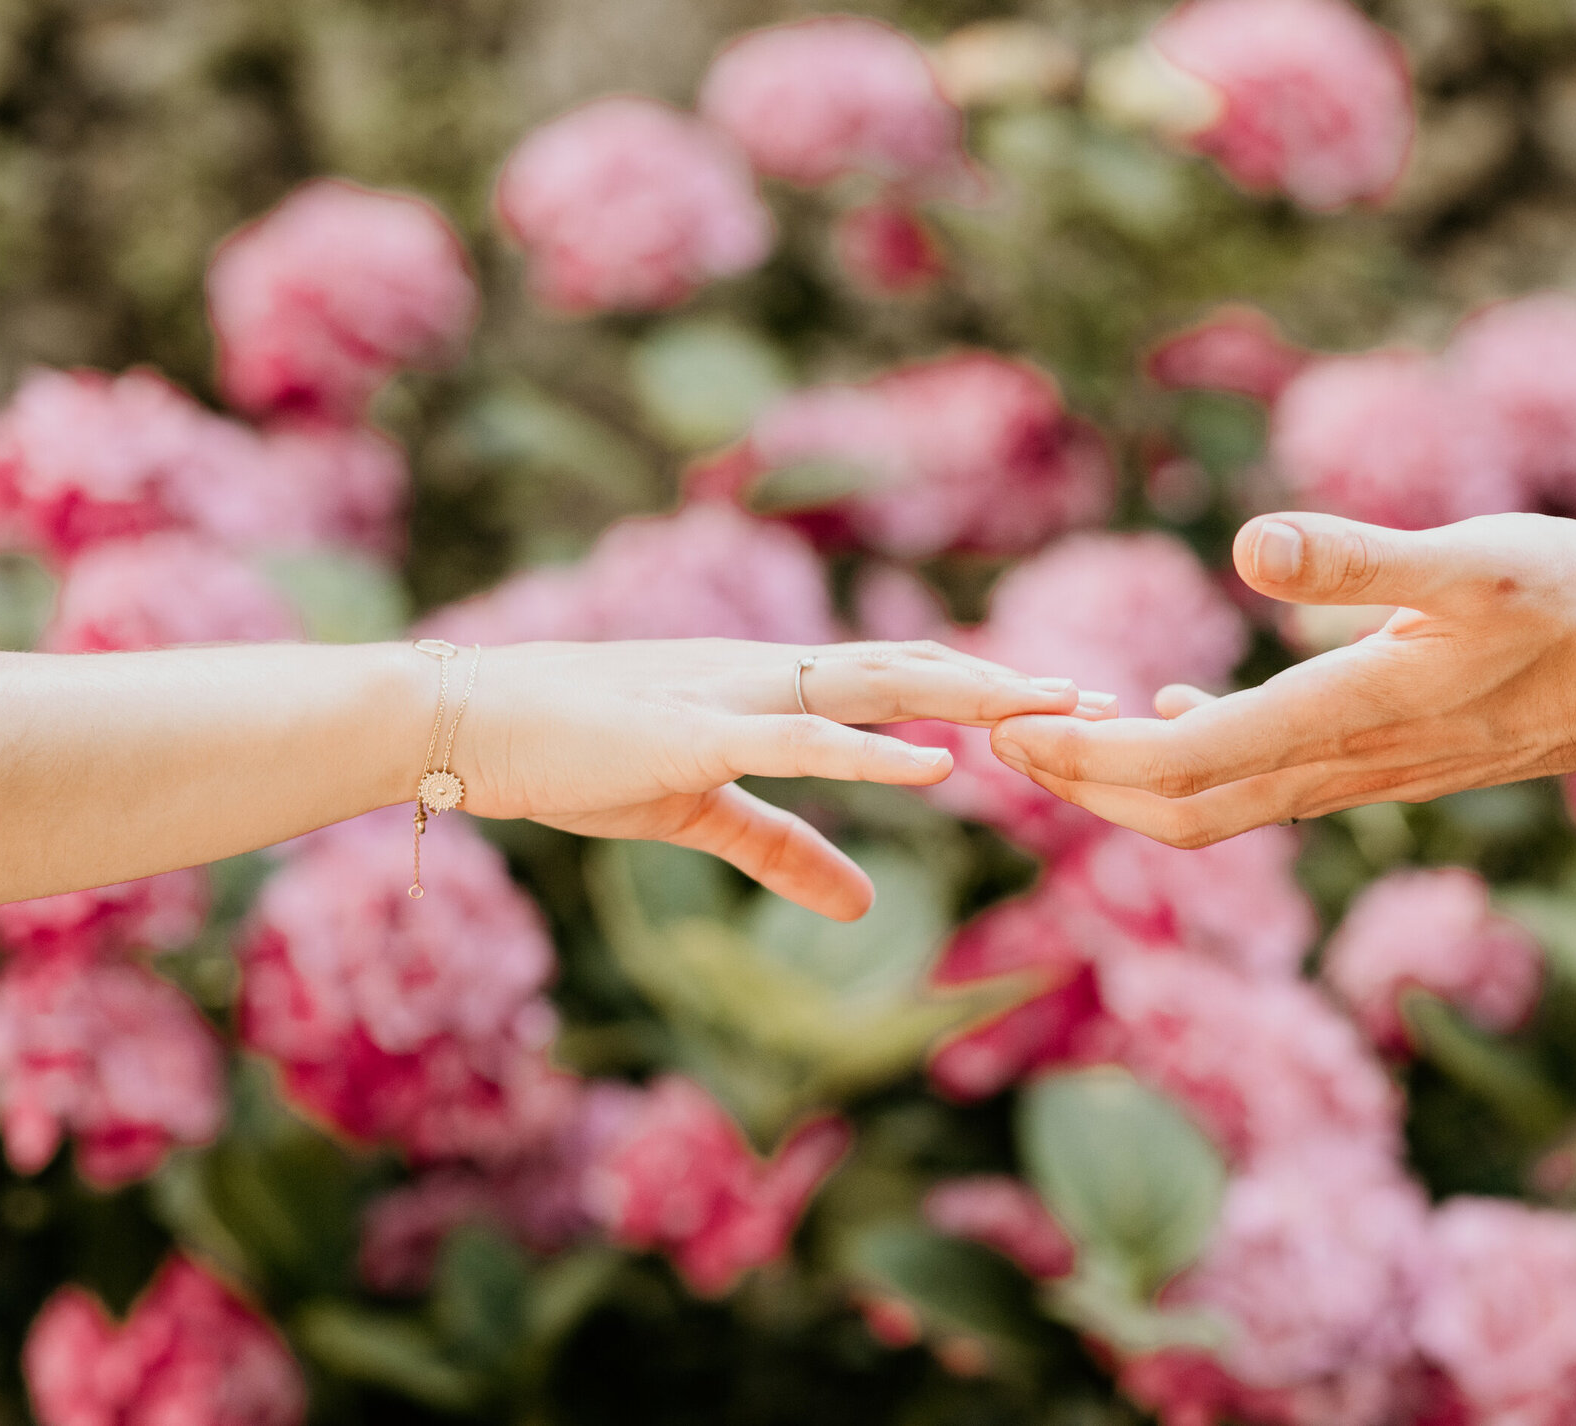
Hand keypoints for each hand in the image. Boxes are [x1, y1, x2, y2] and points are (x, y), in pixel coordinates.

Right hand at [457, 638, 1100, 919]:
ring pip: (877, 687)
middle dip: (1009, 687)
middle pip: (915, 671)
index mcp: (777, 690)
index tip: (1067, 708)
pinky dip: (873, 752)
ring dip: (970, 697)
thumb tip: (864, 903)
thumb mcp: (699, 814)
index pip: (904, 683)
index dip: (986, 693)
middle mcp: (773, 677)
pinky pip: (799, 742)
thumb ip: (785, 852)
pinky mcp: (694, 738)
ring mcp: (737, 698)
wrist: (472, 726)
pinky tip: (936, 765)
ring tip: (1050, 708)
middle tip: (1103, 700)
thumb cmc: (579, 760)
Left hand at [986, 512, 1575, 847]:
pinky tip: (1178, 716)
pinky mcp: (1383, 763)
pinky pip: (1263, 787)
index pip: (1182, 769)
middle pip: (1183, 812)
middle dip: (1084, 786)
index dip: (1085, 760)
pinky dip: (1196, 764)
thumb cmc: (1574, 600)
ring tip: (1065, 727)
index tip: (1009, 731)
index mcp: (1349, 715)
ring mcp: (1364, 774)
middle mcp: (1346, 764)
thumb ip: (1361, 556)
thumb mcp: (1473, 557)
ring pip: (1221, 807)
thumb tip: (1253, 543)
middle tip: (1003, 741)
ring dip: (1132, 779)